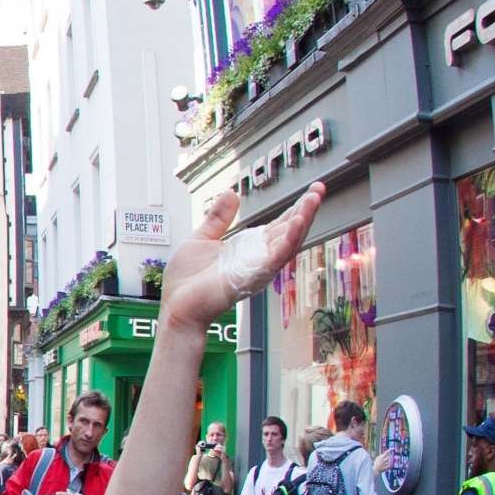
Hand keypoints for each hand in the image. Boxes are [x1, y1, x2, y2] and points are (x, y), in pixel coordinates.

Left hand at [159, 183, 324, 329]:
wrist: (176, 305)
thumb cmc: (187, 281)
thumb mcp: (202, 239)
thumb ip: (219, 218)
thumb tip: (231, 193)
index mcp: (249, 247)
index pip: (279, 225)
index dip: (295, 208)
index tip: (310, 190)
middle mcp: (259, 257)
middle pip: (289, 231)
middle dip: (305, 210)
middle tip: (319, 188)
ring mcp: (258, 268)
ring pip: (288, 242)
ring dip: (303, 220)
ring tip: (313, 199)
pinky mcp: (252, 277)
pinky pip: (276, 258)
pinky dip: (288, 240)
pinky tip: (298, 223)